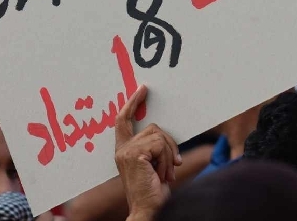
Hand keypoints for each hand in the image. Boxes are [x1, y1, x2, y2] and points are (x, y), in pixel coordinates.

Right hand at [114, 85, 181, 220]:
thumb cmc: (153, 191)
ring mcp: (126, 151)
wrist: (148, 209)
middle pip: (152, 127)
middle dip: (169, 143)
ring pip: (159, 136)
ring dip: (169, 155)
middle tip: (174, 163)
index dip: (132, 102)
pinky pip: (159, 145)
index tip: (142, 89)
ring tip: (166, 174)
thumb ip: (153, 148)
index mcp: (124, 150)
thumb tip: (163, 136)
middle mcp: (122, 149)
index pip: (124, 120)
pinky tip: (163, 175)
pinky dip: (167, 159)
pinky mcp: (134, 154)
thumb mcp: (153, 164)